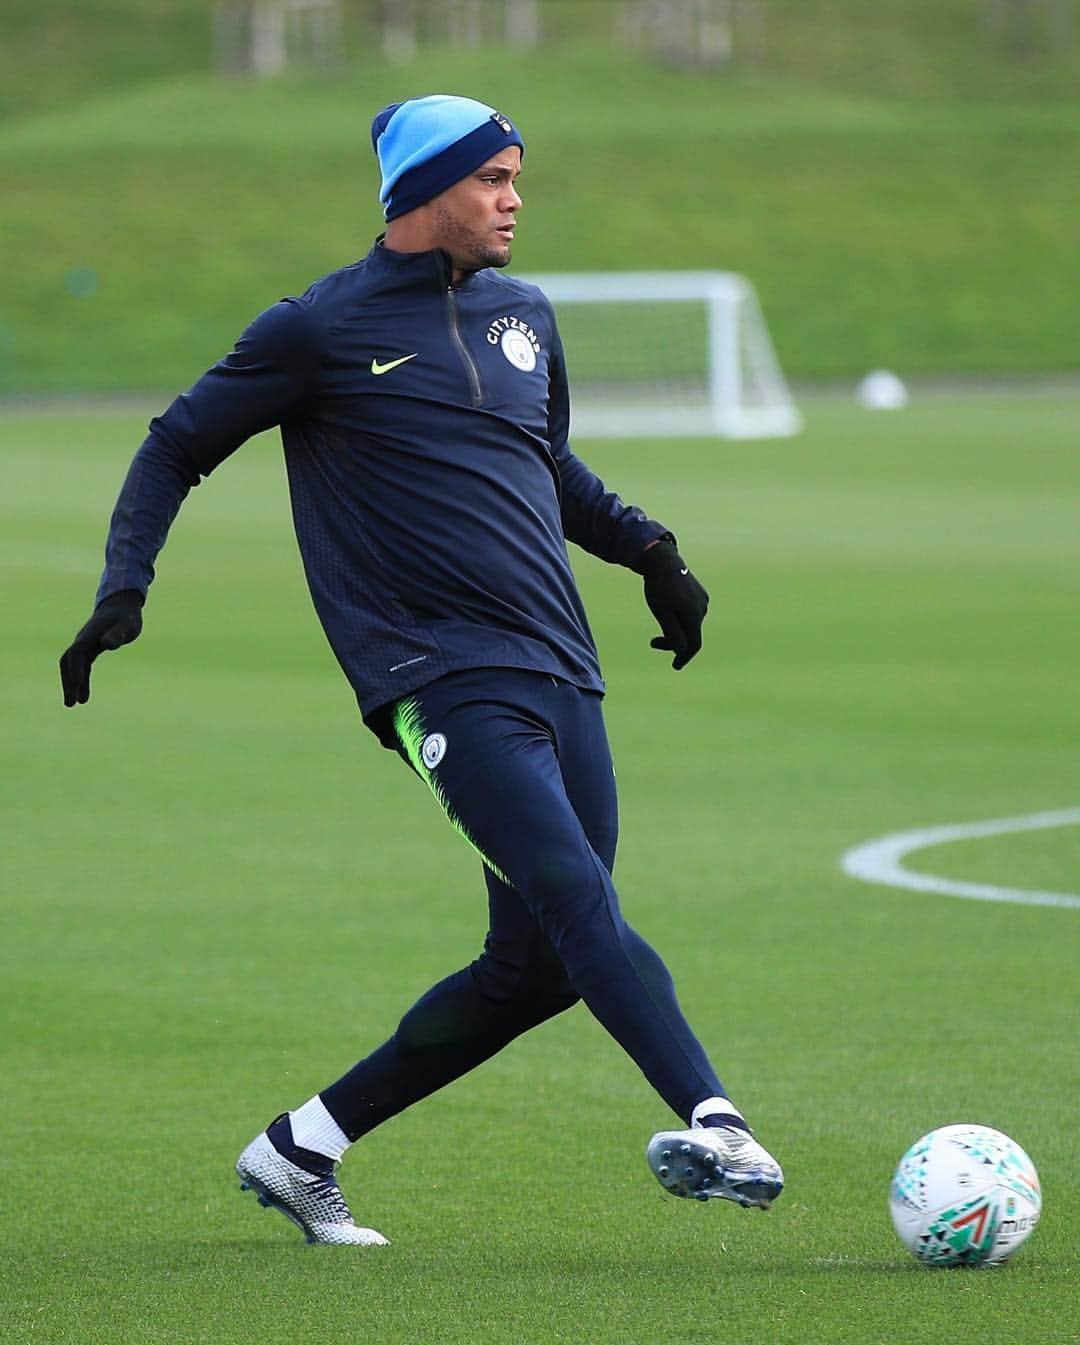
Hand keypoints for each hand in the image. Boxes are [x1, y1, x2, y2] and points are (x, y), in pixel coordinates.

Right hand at [59, 590, 143, 706]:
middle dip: (68, 681)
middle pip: (68, 662)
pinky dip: (81, 681)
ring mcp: (84, 645)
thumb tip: (107, 645)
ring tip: (73, 704)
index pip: (77, 652)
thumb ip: (117, 634)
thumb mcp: (126, 626)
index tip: (79, 683)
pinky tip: (84, 696)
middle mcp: (82, 641)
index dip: (76, 667)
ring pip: (72, 666)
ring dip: (71, 684)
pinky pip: (81, 667)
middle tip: (70, 703)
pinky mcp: (88, 650)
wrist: (120, 607)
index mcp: (89, 635)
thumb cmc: (126, 617)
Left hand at [638, 540, 708, 669]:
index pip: (693, 645)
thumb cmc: (658, 587)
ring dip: (675, 629)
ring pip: (690, 624)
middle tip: (652, 642)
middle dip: (673, 642)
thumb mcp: (661, 613)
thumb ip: (672, 633)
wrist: (662, 560)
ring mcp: (702, 600)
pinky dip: (679, 618)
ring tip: (658, 619)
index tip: (675, 666)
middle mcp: (702, 609)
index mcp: (693, 616)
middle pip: (690, 635)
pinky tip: (667, 609)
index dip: (684, 657)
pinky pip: (690, 613)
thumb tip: (682, 651)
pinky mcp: (699, 594)